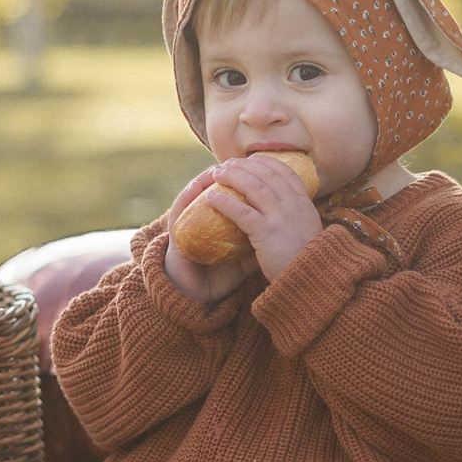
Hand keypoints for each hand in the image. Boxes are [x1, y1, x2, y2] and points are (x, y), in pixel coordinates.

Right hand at [161, 167, 258, 304]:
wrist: (197, 299)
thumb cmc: (220, 277)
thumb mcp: (247, 259)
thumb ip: (261, 243)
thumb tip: (285, 232)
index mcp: (217, 225)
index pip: (228, 197)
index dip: (240, 181)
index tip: (255, 169)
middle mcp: (201, 222)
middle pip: (210, 191)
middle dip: (224, 176)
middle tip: (236, 162)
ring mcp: (188, 228)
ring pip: (192, 197)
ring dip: (202, 180)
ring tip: (215, 168)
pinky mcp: (176, 237)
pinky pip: (179, 213)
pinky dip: (186, 198)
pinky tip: (194, 187)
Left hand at [200, 152, 322, 281]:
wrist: (313, 278)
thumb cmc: (306, 258)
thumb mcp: (308, 229)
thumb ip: (296, 216)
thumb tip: (282, 208)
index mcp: (304, 203)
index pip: (285, 172)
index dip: (266, 163)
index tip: (252, 159)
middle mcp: (293, 205)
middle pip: (266, 174)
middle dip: (244, 166)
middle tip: (228, 163)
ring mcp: (281, 217)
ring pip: (253, 187)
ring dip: (232, 176)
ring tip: (216, 174)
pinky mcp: (266, 233)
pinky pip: (241, 212)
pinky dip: (225, 202)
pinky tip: (211, 198)